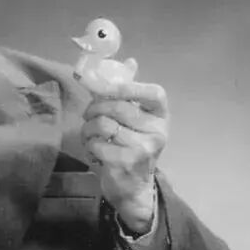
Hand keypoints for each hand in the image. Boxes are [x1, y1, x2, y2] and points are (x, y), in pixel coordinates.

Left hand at [80, 77, 168, 233]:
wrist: (134, 188)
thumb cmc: (132, 148)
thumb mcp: (137, 121)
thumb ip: (131, 92)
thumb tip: (130, 62)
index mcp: (161, 117)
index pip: (154, 93)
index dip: (129, 86)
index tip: (107, 88)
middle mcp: (157, 132)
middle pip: (119, 107)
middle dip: (96, 108)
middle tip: (88, 114)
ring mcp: (143, 149)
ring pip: (104, 124)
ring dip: (88, 127)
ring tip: (89, 133)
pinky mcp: (126, 163)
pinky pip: (97, 143)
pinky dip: (89, 144)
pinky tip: (92, 148)